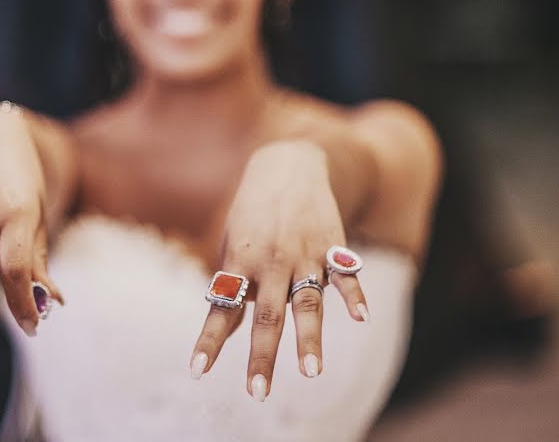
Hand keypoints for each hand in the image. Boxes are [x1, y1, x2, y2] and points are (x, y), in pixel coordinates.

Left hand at [191, 140, 367, 399]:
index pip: (221, 309)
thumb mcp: (232, 245)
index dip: (209, 341)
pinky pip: (344, 274)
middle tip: (258, 393)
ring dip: (309, 339)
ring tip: (311, 372)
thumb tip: (224, 327)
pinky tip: (361, 318)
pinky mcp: (332, 246)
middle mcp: (270, 262)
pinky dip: (354, 295)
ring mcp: (303, 255)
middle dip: (262, 356)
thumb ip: (232, 285)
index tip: (197, 371)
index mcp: (240, 262)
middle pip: (266, 316)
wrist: (287, 165)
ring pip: (307, 302)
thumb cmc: (252, 215)